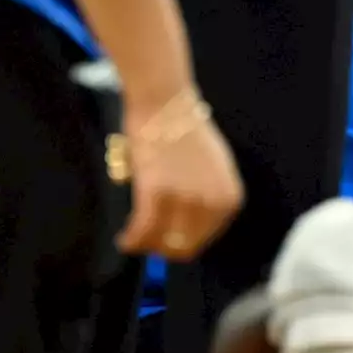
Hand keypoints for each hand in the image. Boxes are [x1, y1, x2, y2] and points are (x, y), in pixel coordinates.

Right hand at [116, 89, 244, 260]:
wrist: (165, 103)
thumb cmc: (185, 131)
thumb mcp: (213, 168)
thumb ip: (206, 200)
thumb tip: (186, 231)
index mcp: (229, 199)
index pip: (203, 240)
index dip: (180, 243)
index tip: (163, 239)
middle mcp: (212, 203)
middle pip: (184, 247)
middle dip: (162, 249)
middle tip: (145, 241)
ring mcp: (186, 199)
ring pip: (160, 243)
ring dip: (144, 245)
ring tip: (132, 238)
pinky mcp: (158, 194)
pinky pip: (142, 231)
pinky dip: (131, 240)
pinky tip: (124, 239)